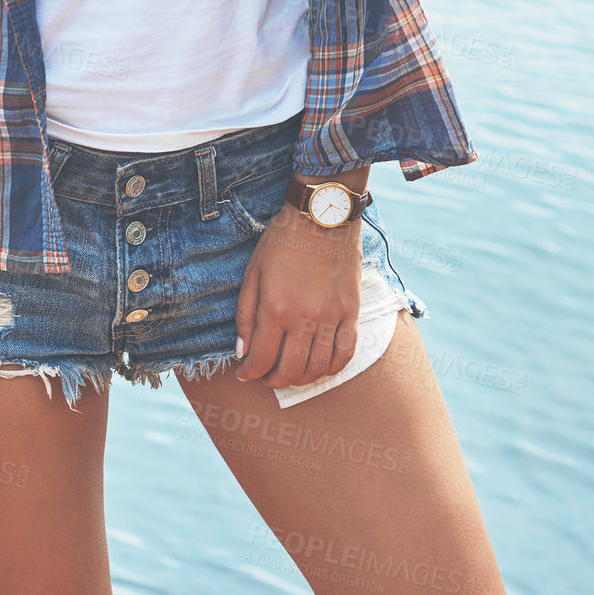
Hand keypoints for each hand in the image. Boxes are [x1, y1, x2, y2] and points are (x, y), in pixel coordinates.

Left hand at [234, 202, 361, 387]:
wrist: (322, 214)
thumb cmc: (283, 239)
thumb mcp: (254, 271)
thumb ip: (245, 314)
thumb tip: (242, 351)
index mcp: (275, 308)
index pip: (261, 360)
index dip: (250, 373)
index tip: (246, 373)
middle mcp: (304, 319)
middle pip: (289, 370)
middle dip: (273, 380)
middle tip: (267, 376)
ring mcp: (331, 317)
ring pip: (318, 368)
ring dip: (302, 379)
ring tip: (292, 372)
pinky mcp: (352, 311)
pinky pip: (346, 353)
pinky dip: (333, 367)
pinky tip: (322, 366)